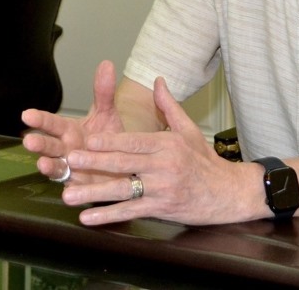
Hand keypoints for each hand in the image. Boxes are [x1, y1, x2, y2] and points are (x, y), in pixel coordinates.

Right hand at [22, 60, 124, 183]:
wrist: (124, 163)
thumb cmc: (108, 138)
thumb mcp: (107, 114)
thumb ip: (104, 93)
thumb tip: (107, 63)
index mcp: (69, 130)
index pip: (52, 123)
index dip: (40, 120)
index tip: (26, 114)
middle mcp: (65, 149)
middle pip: (49, 146)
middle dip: (39, 144)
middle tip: (29, 141)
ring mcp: (70, 169)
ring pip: (56, 167)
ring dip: (48, 166)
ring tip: (43, 164)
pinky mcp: (80, 186)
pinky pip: (73, 188)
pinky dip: (70, 190)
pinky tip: (67, 191)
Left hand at [61, 77, 262, 225]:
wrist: (228, 192)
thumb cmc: (205, 160)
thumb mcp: (188, 130)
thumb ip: (169, 106)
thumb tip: (158, 80)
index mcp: (168, 144)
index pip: (134, 141)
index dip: (111, 142)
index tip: (89, 140)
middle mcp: (164, 166)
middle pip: (124, 164)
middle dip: (94, 162)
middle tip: (71, 160)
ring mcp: (163, 189)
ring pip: (123, 190)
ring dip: (94, 193)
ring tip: (70, 195)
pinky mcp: (162, 208)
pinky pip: (131, 211)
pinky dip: (109, 215)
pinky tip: (89, 218)